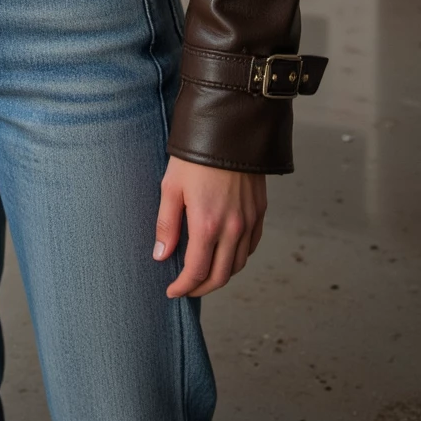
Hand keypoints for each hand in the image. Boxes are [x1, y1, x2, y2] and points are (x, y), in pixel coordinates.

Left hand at [154, 155, 265, 297]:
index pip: (196, 272)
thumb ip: (166, 225)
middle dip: (202, 288)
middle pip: (220, 276)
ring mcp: (249, 221)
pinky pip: (252, 246)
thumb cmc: (195, 156)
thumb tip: (161, 256)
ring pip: (238, 264)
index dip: (183, 287)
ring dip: (221, 275)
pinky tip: (226, 254)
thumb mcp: (171, 187)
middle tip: (187, 288)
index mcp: (207, 225)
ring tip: (204, 273)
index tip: (172, 291)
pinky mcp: (259, 211)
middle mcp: (232, 229)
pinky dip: (238, 257)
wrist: (230, 129)